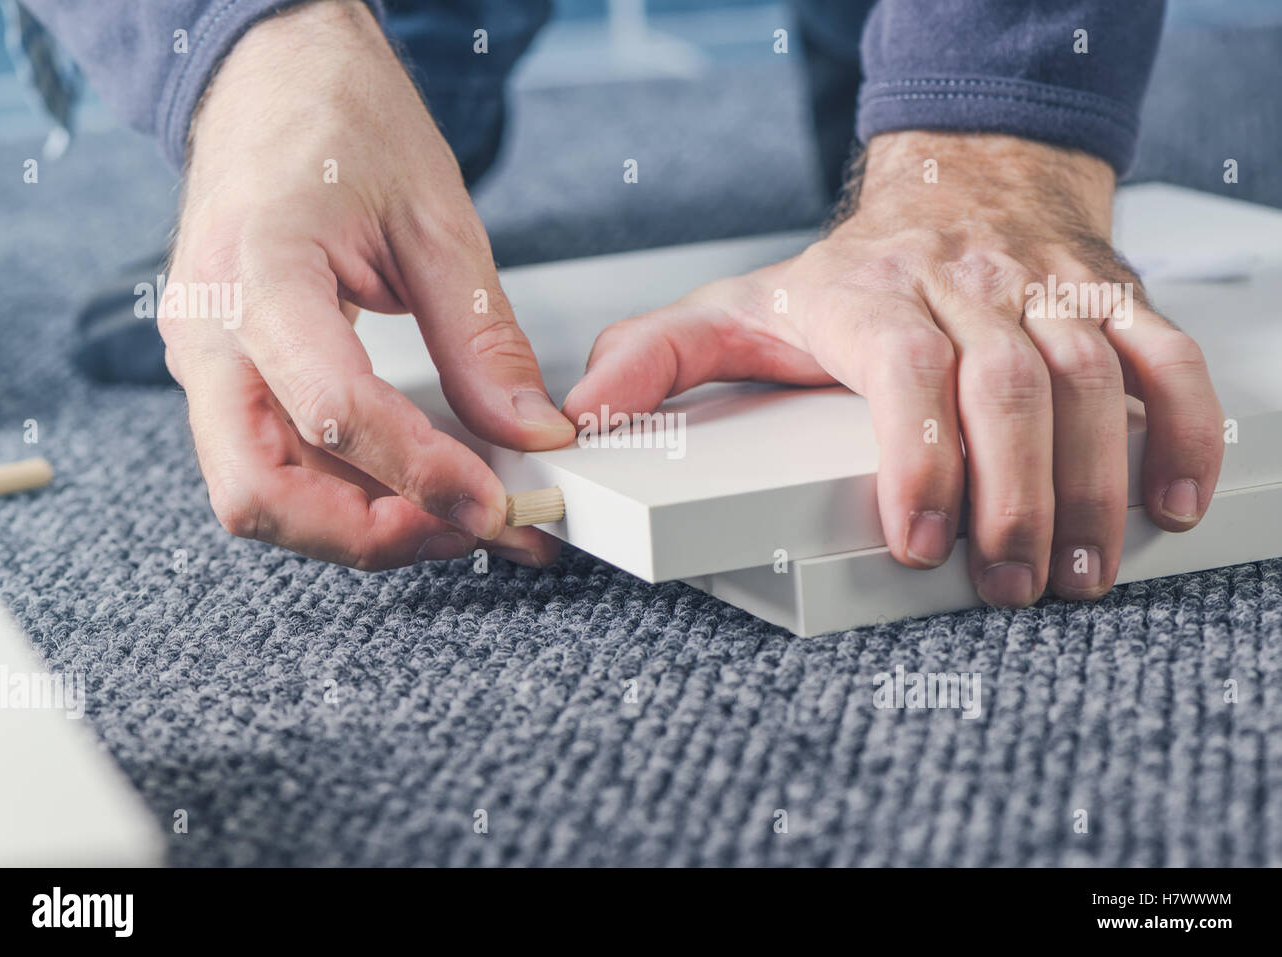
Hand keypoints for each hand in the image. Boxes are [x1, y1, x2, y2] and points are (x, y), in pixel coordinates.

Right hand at [162, 1, 574, 569]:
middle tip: (471, 527)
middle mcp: (210, 332)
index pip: (331, 409)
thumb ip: (482, 338)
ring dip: (362, 526)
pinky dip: (346, 493)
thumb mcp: (436, 220)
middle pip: (261, 492)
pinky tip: (417, 485)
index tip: (495, 501)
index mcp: (259, 270)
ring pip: (262, 495)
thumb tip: (529, 432)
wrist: (273, 82)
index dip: (421, 473)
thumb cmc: (340, 123)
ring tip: (460, 513)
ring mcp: (208, 361)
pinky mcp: (227, 377)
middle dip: (371, 534)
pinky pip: (276, 464)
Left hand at [564, 132, 1223, 605]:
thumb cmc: (848, 272)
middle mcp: (964, 286)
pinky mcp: (1106, 297)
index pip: (906, 370)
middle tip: (1010, 585)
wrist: (956, 182)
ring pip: (1092, 377)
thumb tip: (586, 417)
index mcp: (869, 296)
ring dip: (1096, 481)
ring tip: (1081, 573)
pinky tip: (1173, 497)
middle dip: (1016, 495)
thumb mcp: (738, 307)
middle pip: (1010, 384)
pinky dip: (1182, 425)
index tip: (921, 540)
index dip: (921, 455)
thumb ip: (660, 360)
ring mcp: (1044, 290)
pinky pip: (1161, 352)